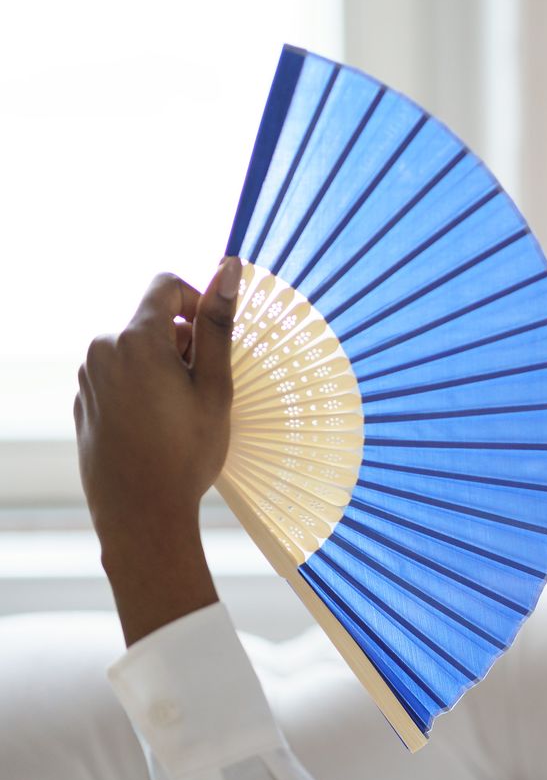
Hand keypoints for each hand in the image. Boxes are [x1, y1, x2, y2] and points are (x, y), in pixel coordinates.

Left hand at [74, 258, 240, 642]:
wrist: (140, 514)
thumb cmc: (185, 452)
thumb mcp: (214, 386)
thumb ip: (218, 323)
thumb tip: (228, 265)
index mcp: (136, 339)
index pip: (166, 286)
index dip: (197, 302)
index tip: (213, 340)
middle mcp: (102, 350)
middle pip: (152, 321)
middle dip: (182, 343)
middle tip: (203, 389)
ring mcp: (88, 377)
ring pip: (135, 349)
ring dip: (163, 366)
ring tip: (182, 411)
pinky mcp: (84, 400)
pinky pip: (119, 376)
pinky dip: (143, 387)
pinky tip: (159, 426)